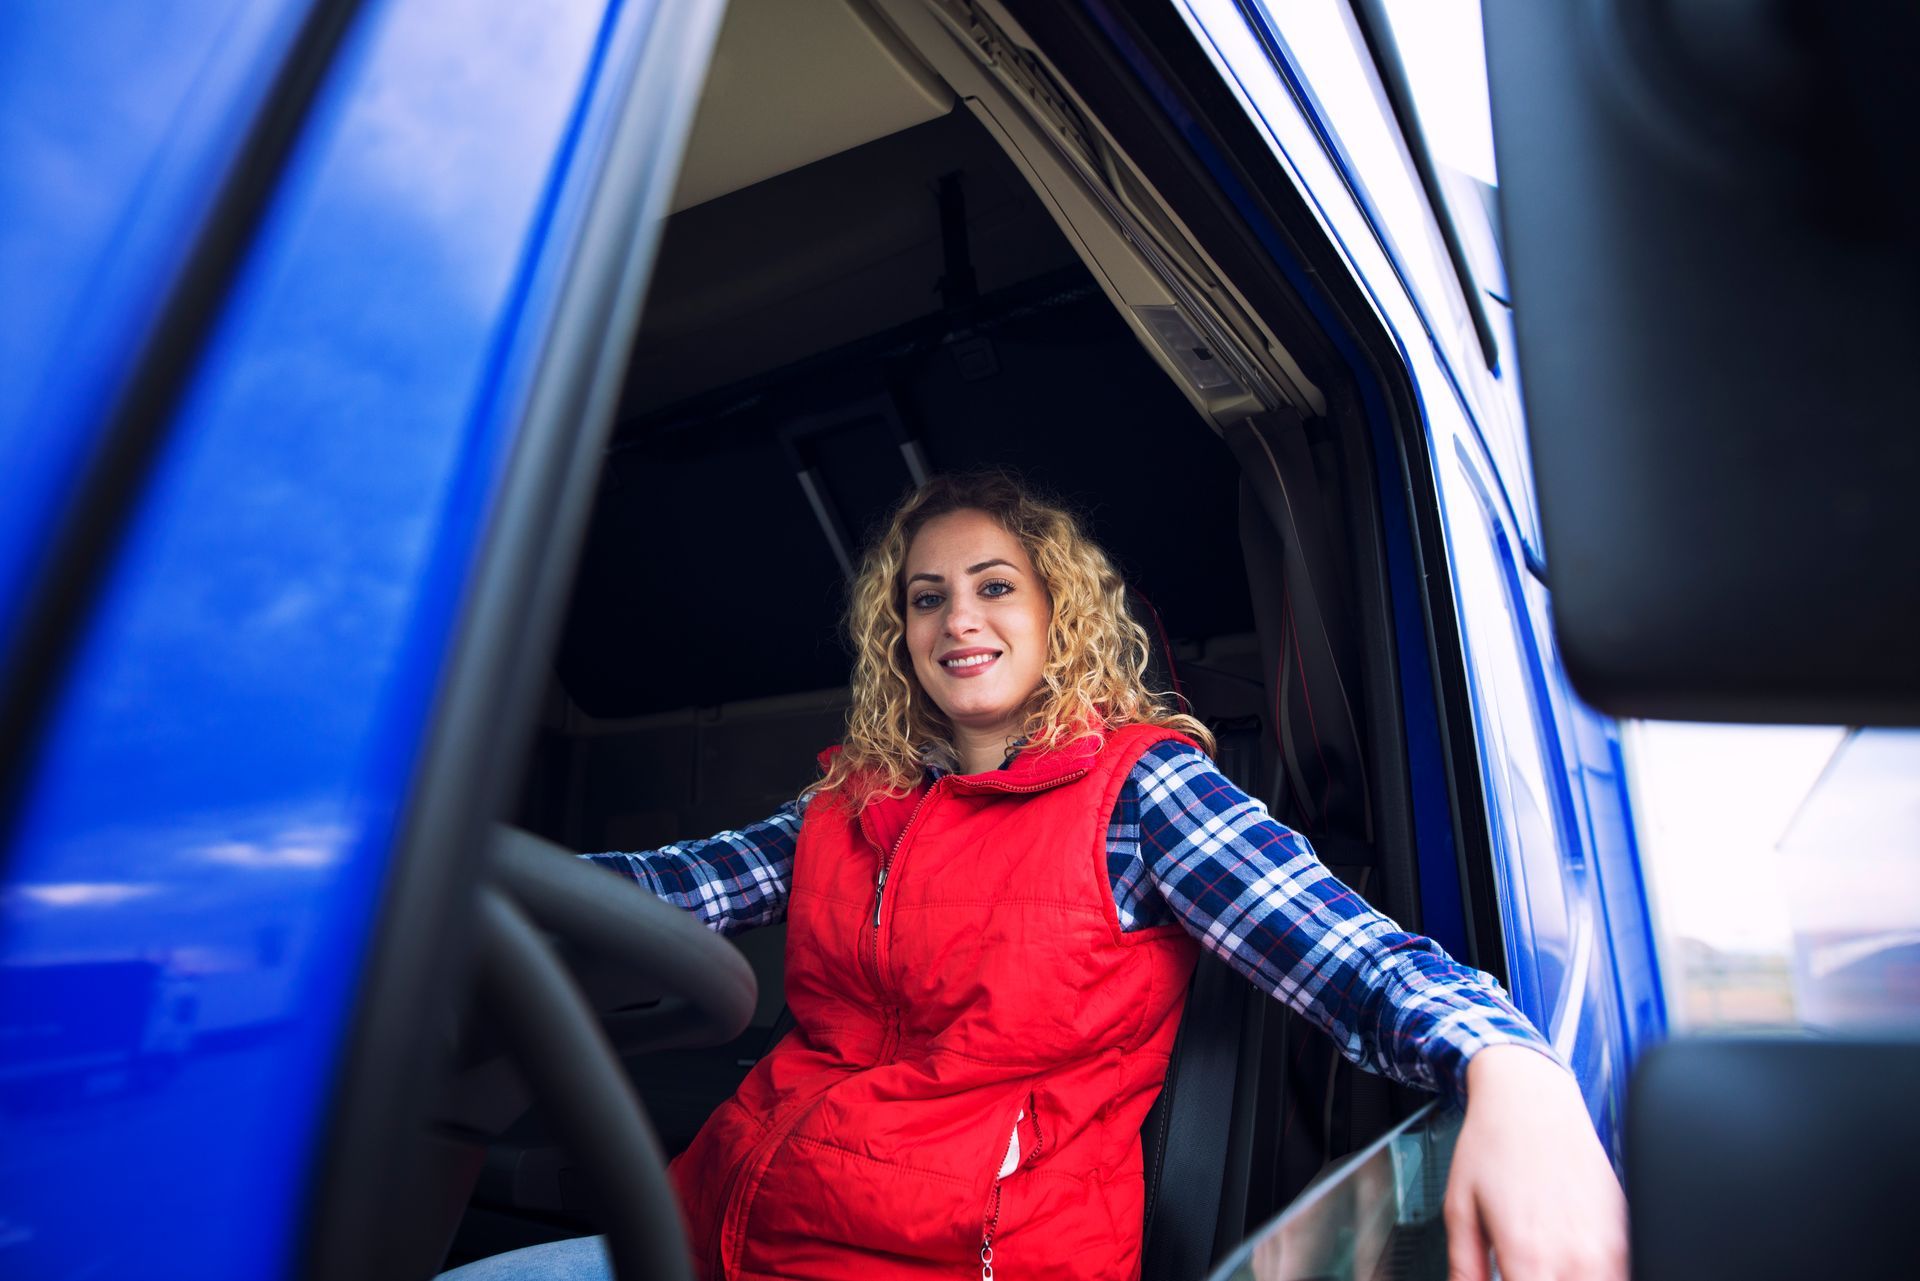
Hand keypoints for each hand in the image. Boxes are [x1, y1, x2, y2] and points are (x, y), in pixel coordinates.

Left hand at [1444, 1045, 1626, 1280]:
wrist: (1531, 1097)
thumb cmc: (1492, 1145)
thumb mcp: (1459, 1208)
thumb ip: (1464, 1267)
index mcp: (1530, 1256)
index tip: (1505, 1277)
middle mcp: (1577, 1256)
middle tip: (1526, 1269)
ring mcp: (1610, 1245)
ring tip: (1546, 1266)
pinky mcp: (1627, 1230)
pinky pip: (1624, 1271)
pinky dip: (1602, 1272)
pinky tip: (1573, 1262)